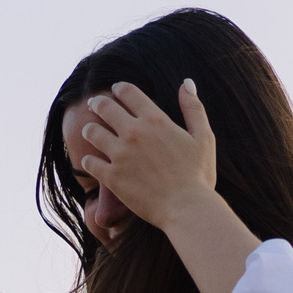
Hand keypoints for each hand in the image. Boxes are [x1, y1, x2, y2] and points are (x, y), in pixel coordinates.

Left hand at [73, 81, 218, 232]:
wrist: (187, 209)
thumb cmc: (198, 176)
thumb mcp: (204, 138)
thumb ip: (194, 108)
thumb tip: (187, 83)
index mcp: (155, 120)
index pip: (128, 92)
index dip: (119, 88)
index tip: (116, 90)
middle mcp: (134, 133)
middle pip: (105, 107)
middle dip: (98, 103)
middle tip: (95, 105)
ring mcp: (120, 155)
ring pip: (92, 132)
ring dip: (90, 129)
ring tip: (89, 131)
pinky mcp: (112, 177)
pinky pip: (90, 163)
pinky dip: (88, 161)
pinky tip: (90, 161)